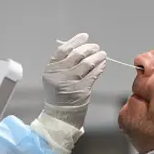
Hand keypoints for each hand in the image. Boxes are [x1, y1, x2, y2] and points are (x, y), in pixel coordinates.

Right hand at [30, 33, 106, 153]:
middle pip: (76, 55)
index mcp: (51, 69)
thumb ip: (64, 64)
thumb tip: (81, 49)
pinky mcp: (81, 90)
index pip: (63, 50)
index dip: (74, 41)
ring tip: (102, 54)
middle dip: (89, 48)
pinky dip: (99, 67)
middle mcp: (59, 74)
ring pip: (86, 63)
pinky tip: (103, 64)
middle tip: (96, 47)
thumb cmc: (59, 96)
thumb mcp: (55, 78)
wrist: (60, 116)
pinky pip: (93, 74)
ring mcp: (70, 82)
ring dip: (97, 57)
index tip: (84, 36)